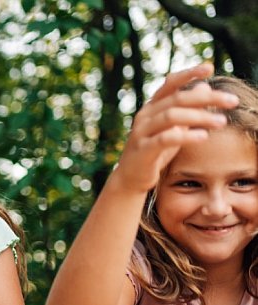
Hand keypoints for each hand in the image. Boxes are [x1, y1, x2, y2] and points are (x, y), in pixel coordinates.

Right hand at [115, 63, 238, 192]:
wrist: (131, 178)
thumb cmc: (155, 151)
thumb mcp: (173, 128)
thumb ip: (186, 108)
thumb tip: (204, 86)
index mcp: (151, 107)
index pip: (170, 84)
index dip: (188, 74)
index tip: (209, 67)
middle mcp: (145, 115)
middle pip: (177, 99)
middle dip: (206, 98)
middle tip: (232, 100)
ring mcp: (142, 132)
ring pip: (171, 116)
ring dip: (199, 116)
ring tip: (222, 121)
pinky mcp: (143, 150)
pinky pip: (165, 139)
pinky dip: (186, 136)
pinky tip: (203, 136)